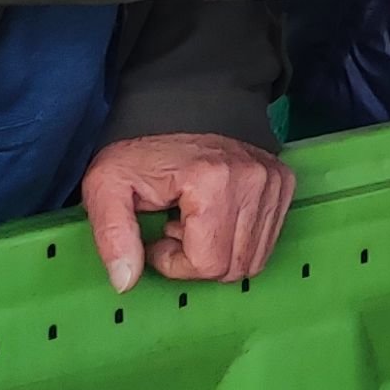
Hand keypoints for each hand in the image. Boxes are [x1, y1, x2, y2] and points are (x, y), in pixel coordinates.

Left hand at [79, 132, 293, 290]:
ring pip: (252, 259)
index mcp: (211, 181)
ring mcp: (273, 181)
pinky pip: (267, 242)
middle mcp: (253, 181)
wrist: (179, 108)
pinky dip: (239, 240)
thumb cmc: (142, 152)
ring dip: (218, 252)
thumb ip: (112, 236)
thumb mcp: (106, 187)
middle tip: (175, 228)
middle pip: (232, 267)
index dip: (174, 263)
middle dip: (197, 260)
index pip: (206, 263)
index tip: (158, 235)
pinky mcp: (284, 183)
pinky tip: (215, 216)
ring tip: (195, 222)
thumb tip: (126, 282)